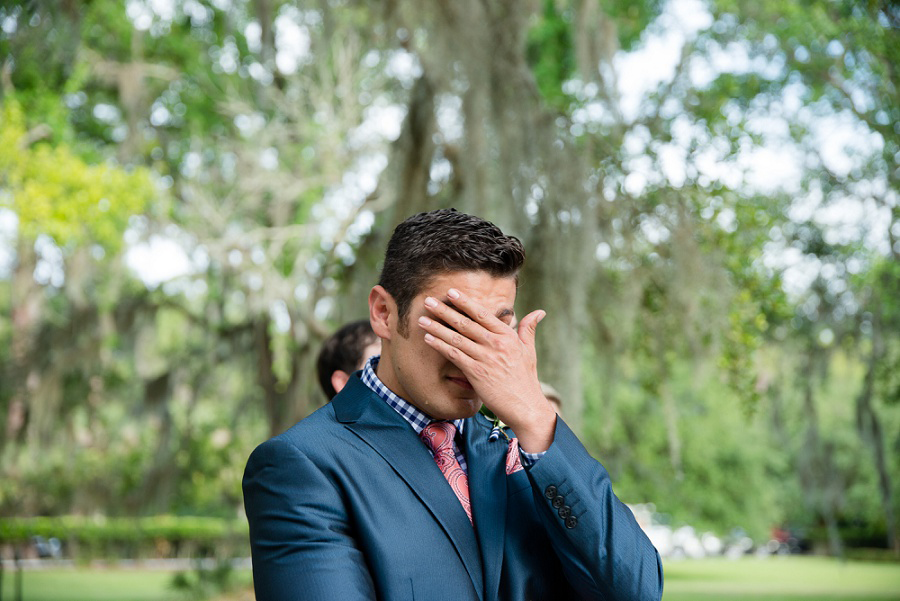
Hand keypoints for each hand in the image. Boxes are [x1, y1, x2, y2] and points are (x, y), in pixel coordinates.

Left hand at [417, 287, 556, 452]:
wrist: (525, 405)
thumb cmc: (526, 378)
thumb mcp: (529, 350)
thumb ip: (528, 328)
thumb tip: (539, 311)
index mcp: (507, 336)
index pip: (482, 314)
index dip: (465, 302)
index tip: (451, 292)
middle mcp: (495, 344)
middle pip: (465, 323)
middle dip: (444, 311)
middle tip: (428, 300)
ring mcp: (485, 358)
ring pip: (456, 338)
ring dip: (437, 328)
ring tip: (422, 319)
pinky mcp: (476, 373)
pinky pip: (455, 356)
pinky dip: (440, 346)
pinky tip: (428, 339)